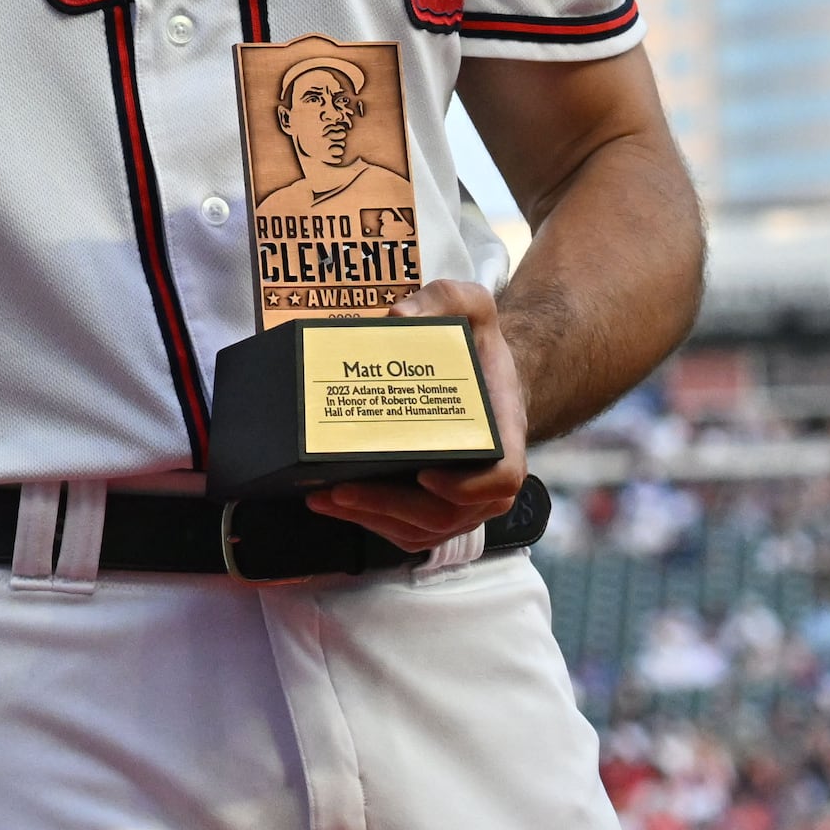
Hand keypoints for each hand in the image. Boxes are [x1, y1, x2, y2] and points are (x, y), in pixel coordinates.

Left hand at [306, 276, 531, 555]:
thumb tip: (399, 316)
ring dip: (373, 520)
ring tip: (325, 498)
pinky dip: (371, 523)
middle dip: (393, 507)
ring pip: (424, 529)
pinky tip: (332, 503)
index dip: (468, 487)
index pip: (504, 476)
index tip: (426, 475)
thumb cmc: (475, 343)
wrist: (479, 373)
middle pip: (450, 514)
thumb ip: (446, 299)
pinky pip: (408, 530)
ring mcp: (462, 498)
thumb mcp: (471, 305)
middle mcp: (488, 476)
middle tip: (344, 489)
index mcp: (504, 432)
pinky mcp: (434, 506)